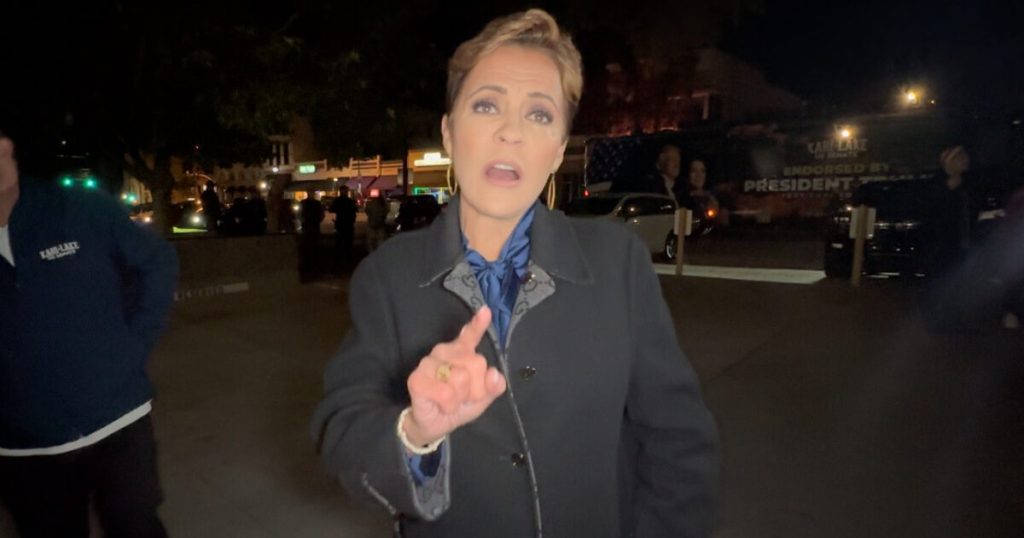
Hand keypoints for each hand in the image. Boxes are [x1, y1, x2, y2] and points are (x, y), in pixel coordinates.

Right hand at [402, 306, 506, 446]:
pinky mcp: (417, 378)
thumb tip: (495, 375)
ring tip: (450, 401)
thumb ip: (493, 386)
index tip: (485, 311)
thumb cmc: (457, 406)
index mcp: (461, 353)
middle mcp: (444, 351)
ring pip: (461, 378)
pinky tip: (441, 405)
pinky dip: (449, 405)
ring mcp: (428, 363)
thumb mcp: (482, 398)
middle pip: (476, 363)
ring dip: (460, 399)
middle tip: (462, 397)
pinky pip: (445, 392)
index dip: (478, 324)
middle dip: (476, 389)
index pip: (470, 335)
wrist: (435, 425)